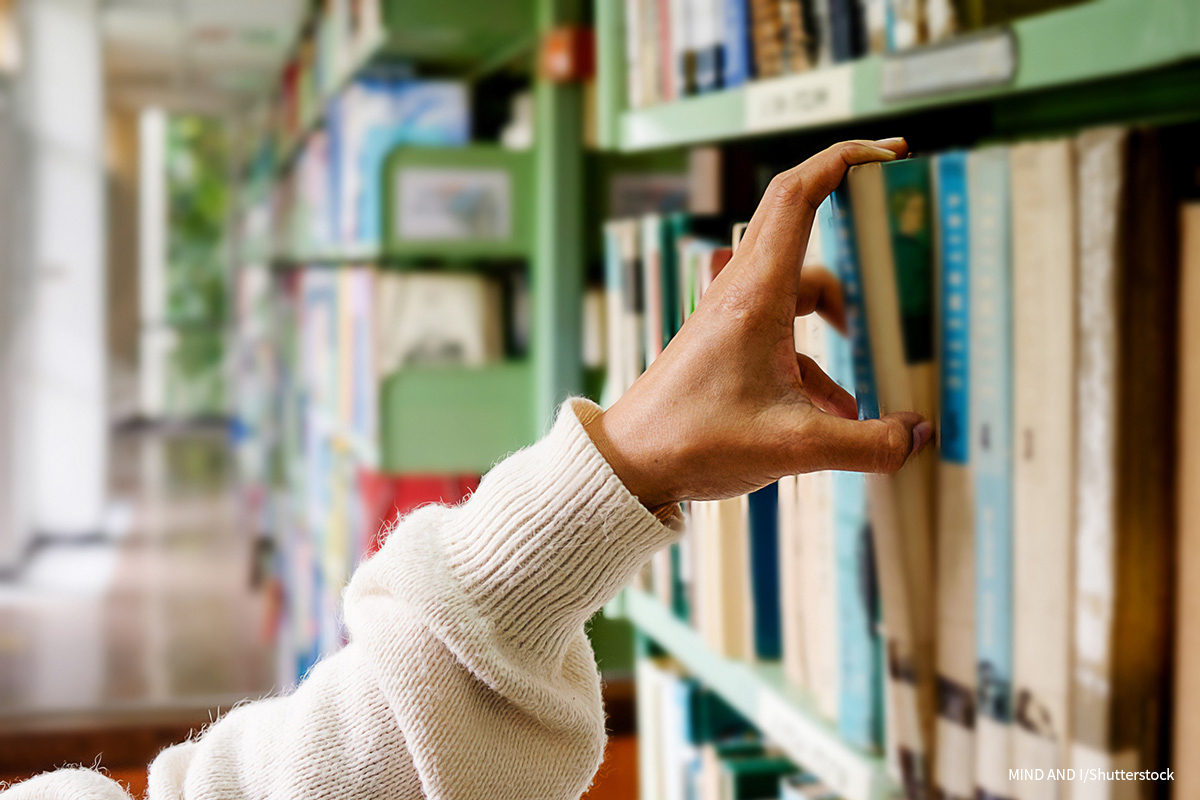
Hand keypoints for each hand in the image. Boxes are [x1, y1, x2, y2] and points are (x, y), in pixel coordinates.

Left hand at [585, 138, 933, 508]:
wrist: (627, 465)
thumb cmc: (693, 443)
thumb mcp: (795, 448)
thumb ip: (867, 444)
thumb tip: (920, 436)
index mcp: (755, 295)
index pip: (798, 194)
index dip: (844, 158)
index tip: (891, 151)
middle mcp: (740, 294)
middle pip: (800, 228)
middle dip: (851, 229)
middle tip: (893, 232)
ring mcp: (730, 317)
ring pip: (797, 289)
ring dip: (835, 317)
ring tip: (869, 357)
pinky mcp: (726, 345)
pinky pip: (782, 335)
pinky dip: (814, 362)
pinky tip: (835, 411)